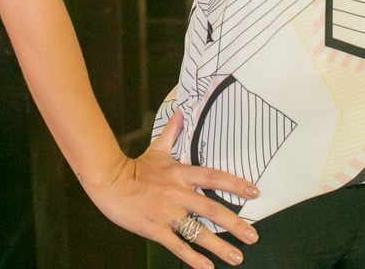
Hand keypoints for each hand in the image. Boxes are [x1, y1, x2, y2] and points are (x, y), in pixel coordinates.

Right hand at [88, 110, 259, 267]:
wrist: (110, 183)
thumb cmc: (136, 167)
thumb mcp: (157, 148)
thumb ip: (173, 132)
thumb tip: (182, 111)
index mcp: (181, 173)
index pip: (214, 177)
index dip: (235, 184)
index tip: (254, 193)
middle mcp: (178, 194)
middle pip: (212, 210)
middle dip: (235, 224)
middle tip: (253, 235)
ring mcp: (168, 214)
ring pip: (198, 233)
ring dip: (219, 247)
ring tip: (237, 257)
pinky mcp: (156, 230)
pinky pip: (178, 247)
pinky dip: (193, 258)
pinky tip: (207, 268)